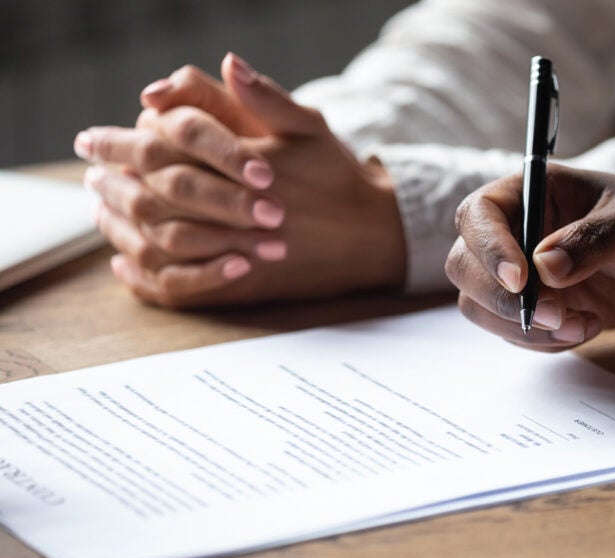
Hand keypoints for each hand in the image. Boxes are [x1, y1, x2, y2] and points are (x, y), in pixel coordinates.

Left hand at [74, 53, 404, 306]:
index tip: (92, 139)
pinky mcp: (243, 284)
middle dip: (112, 180)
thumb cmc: (338, 178)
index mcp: (249, 165)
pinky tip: (125, 264)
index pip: (167, 146)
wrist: (373, 236)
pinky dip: (145, 277)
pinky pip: (181, 287)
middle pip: (153, 194)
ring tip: (101, 207)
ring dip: (121, 223)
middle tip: (90, 170)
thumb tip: (227, 62)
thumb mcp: (309, 127)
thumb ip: (265, 97)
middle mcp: (239, 210)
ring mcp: (239, 251)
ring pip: (159, 240)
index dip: (121, 141)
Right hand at [445, 165, 614, 350]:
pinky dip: (543, 341)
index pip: (479, 214)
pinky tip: (588, 326)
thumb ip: (593, 239)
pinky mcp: (530, 308)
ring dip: (525, 327)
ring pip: (481, 305)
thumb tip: (545, 266)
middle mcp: (514, 231)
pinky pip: (510, 332)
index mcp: (531, 191)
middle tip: (554, 315)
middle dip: (504, 298)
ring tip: (583, 324)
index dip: (489, 247)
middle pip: (465, 265)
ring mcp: (518, 273)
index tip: (522, 279)